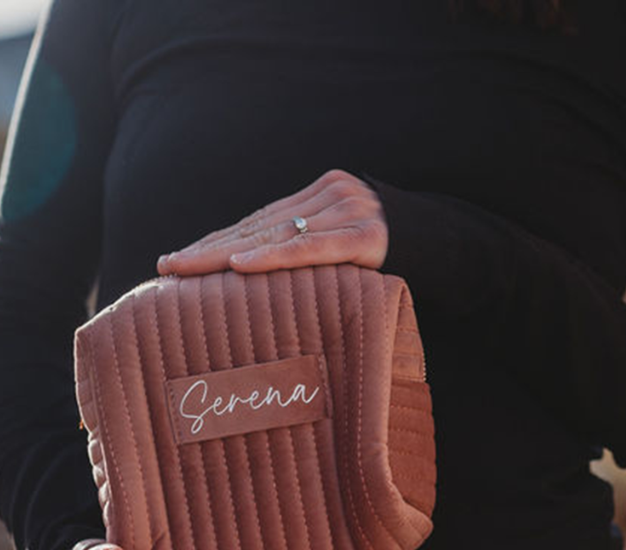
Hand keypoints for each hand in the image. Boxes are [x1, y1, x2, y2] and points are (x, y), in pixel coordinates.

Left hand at [155, 169, 386, 276]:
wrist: (459, 249)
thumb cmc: (399, 259)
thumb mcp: (350, 248)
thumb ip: (313, 249)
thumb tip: (264, 281)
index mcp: (321, 195)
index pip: (258, 220)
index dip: (216, 240)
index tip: (178, 260)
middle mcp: (331, 193)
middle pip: (257, 226)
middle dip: (208, 249)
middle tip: (166, 267)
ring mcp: (351, 211)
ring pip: (276, 236)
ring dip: (226, 257)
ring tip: (186, 272)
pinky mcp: (369, 236)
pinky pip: (313, 250)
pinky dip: (275, 259)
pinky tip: (239, 267)